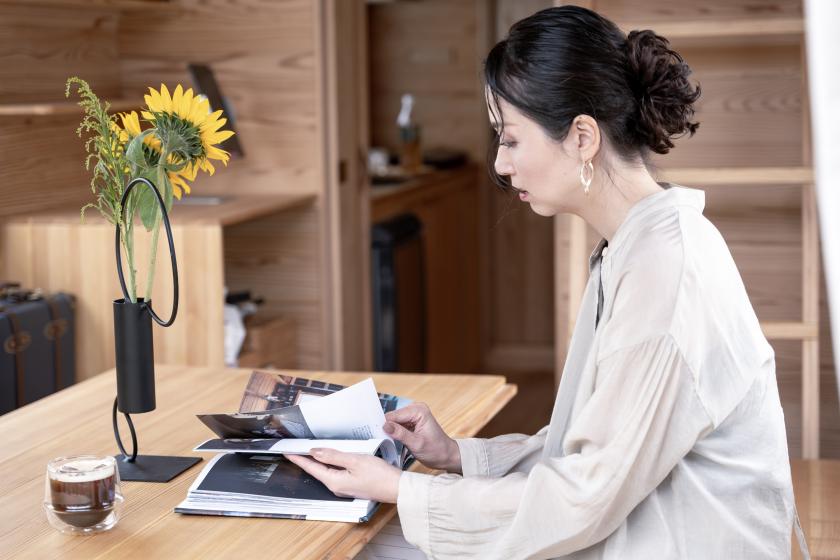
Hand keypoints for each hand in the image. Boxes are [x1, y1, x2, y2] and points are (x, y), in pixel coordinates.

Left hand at [285, 449, 401, 502]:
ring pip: (327, 471)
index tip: (287, 451)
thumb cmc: (379, 475)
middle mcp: (336, 487)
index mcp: (334, 481)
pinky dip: (330, 463)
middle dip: (306, 459)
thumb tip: (315, 452)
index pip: (311, 467)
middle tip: (295, 448)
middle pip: (317, 470)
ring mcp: (344, 487)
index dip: (298, 458)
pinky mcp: (352, 484)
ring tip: (309, 450)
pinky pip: (336, 472)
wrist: (397, 488)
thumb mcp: (355, 461)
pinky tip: (331, 456)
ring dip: (318, 460)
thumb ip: (333, 456)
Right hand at [384, 402, 460, 472]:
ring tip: (391, 442)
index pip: (394, 415)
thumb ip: (400, 434)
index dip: (385, 426)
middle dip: (388, 428)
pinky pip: (398, 425)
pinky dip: (395, 433)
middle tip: (384, 441)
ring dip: (391, 431)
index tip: (377, 435)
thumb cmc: (436, 451)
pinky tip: (395, 441)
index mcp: (419, 411)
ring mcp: (414, 415)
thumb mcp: (416, 444)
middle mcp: (416, 409)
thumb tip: (384, 425)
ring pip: (394, 421)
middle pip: (393, 417)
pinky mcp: (412, 421)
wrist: (446, 456)